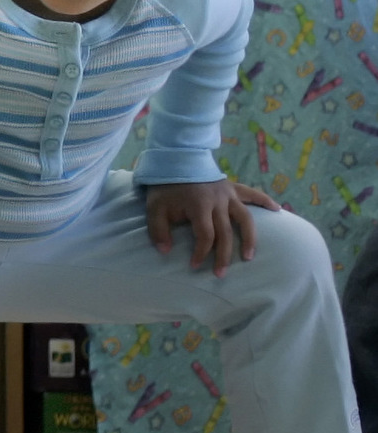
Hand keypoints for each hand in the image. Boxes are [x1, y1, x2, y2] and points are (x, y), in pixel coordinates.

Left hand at [145, 177, 279, 275]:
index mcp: (199, 205)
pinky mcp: (233, 187)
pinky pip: (253, 194)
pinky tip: (277, 210)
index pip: (205, 235)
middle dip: (223, 255)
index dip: (201, 253)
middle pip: (225, 232)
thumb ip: (158, 230)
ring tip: (248, 256)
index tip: (195, 265)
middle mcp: (218, 201)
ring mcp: (228, 193)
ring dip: (249, 238)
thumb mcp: (154, 207)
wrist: (173, 160)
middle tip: (221, 273)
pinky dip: (265, 201)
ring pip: (245, 219)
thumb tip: (165, 251)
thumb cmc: (164, 187)